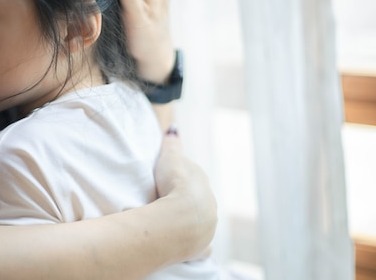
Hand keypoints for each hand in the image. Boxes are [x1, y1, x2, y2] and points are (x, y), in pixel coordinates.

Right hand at [154, 128, 217, 258]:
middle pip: (198, 199)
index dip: (178, 178)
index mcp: (202, 182)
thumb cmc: (174, 185)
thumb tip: (173, 130)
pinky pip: (201, 244)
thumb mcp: (169, 158)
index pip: (191, 177)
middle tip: (167, 201)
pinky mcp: (201, 245)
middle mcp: (210, 203)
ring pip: (201, 220)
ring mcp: (208, 226)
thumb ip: (172, 144)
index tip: (166, 181)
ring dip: (190, 220)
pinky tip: (189, 243)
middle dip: (186, 200)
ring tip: (171, 221)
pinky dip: (197, 243)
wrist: (179, 218)